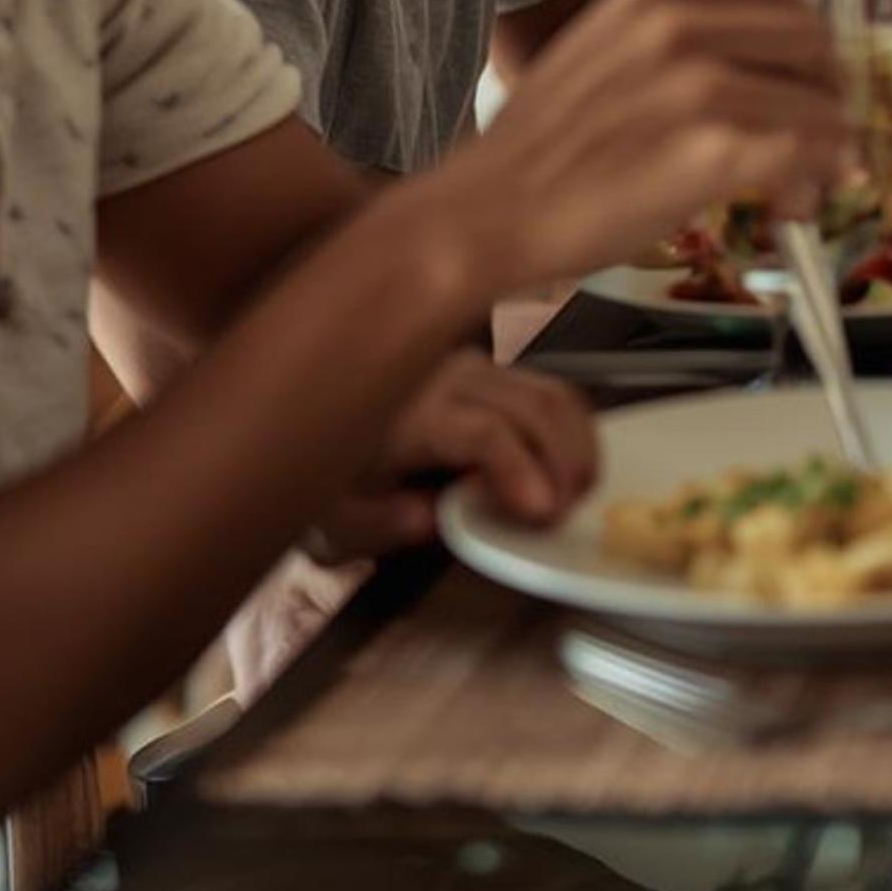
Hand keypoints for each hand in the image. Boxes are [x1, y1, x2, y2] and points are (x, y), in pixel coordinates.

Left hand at [303, 352, 595, 559]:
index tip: (543, 513)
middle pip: (535, 407)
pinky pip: (551, 390)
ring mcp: (479, 366)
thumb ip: (381, 524)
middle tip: (567, 519)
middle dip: (565, 466)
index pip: (485, 431)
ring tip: (576, 497)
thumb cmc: (329, 482)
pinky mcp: (495, 370)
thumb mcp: (335, 523)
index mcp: (409, 413)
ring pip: (554, 393)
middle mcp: (450, 376)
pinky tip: (570, 469)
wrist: (313, 421)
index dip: (520, 470)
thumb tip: (435, 519)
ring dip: (578, 448)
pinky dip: (574, 430)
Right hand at [428, 0, 850, 288]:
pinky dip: (815, 179)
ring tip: (807, 187)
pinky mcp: (713, 146)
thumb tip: (741, 78)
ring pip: (815, 101)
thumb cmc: (534, 157)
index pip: (776, 0)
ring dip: (827, 148)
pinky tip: (794, 206)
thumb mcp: (598, 61)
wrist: (480, 215)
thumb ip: (666, 51)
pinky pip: (803, 151)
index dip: (808, 50)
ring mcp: (699, 83)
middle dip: (830, 91)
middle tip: (826, 138)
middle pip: (809, 40)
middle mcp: (678, 25)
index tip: (814, 88)